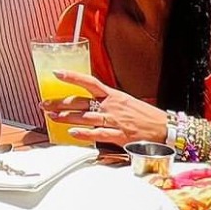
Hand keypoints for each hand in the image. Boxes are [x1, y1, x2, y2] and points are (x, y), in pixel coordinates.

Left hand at [40, 71, 168, 146]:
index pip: (89, 82)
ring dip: (66, 118)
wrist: (165, 128)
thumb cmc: (145, 116)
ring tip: (52, 117)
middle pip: (80, 102)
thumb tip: (90, 102)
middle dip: (59, 103)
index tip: (56, 73)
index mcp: (113, 95)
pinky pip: (98, 134)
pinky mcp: (119, 135)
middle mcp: (111, 106)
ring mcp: (114, 121)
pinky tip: (72, 134)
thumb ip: (107, 101)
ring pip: (85, 117)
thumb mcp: (125, 102)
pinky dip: (84, 134)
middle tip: (45, 104)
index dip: (72, 76)